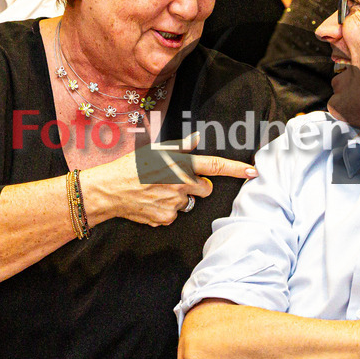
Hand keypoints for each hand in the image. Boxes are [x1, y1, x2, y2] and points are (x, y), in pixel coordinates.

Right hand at [81, 133, 257, 227]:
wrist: (107, 190)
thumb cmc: (129, 166)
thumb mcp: (154, 150)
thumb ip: (179, 148)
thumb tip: (197, 140)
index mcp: (179, 165)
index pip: (215, 166)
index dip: (236, 169)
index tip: (253, 171)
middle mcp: (180, 184)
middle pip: (205, 188)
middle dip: (197, 186)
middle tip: (175, 181)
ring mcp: (174, 204)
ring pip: (188, 202)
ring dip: (179, 198)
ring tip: (157, 191)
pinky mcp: (166, 218)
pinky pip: (174, 215)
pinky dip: (166, 210)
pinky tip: (151, 202)